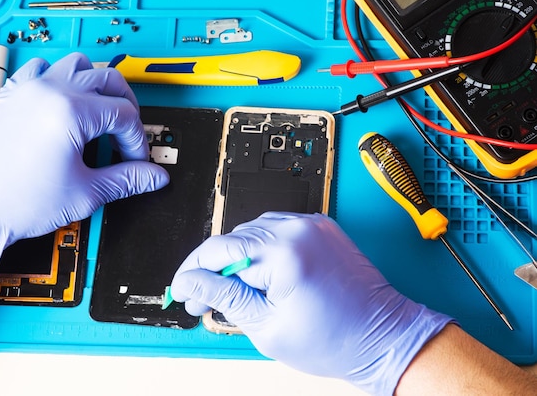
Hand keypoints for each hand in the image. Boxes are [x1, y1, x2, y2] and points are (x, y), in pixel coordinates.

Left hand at [0, 52, 168, 302]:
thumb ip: (127, 179)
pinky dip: (60, 80)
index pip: (124, 114)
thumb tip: (154, 177)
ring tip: (99, 113)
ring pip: (76, 64)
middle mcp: (49, 91)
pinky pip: (41, 69)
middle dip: (126, 106)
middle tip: (127, 133)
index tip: (135, 160)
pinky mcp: (10, 95)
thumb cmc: (18, 203)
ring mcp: (27, 89)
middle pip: (107, 79)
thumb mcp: (86, 192)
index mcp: (70, 112)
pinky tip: (63, 105)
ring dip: (95, 84)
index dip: (137, 140)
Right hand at [171, 212, 452, 394]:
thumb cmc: (336, 340)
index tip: (182, 290)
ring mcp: (311, 225)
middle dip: (214, 269)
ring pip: (253, 233)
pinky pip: (277, 230)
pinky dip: (262, 250)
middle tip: (205, 300)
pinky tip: (260, 275)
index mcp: (284, 253)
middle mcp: (298, 229)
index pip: (218, 251)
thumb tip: (191, 282)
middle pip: (234, 239)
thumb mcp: (266, 326)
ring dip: (238, 259)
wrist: (384, 337)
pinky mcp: (320, 228)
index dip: (192, 272)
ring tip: (235, 292)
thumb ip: (223, 297)